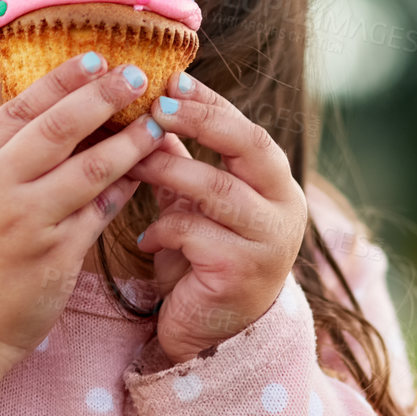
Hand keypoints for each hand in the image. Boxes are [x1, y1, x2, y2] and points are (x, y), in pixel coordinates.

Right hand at [0, 53, 167, 365]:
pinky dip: (124, 189)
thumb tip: (53, 108)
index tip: (97, 58)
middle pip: (59, 128)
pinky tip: (145, 173)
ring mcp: (25, 223)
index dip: (63, 79)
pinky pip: (101, 213)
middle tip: (138, 75)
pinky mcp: (55, 257)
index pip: (21, 107)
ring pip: (92, 169)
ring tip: (158, 122)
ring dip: (131, 141)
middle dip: (104, 96)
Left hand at [127, 74, 308, 363]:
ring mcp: (268, 241)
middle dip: (202, 121)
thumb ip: (182, 159)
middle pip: (250, 146)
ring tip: (133, 163)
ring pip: (217, 189)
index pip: (246, 128)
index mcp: (276, 182)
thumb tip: (152, 107)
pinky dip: (163, 229)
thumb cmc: (205, 259)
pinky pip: (196, 234)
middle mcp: (284, 207)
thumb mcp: (194, 203)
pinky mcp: (243, 272)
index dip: (210, 103)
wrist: (215, 336)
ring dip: (169, 170)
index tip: (172, 79)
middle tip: (157, 106)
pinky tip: (145, 240)